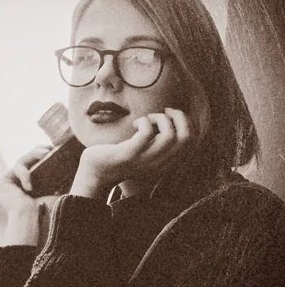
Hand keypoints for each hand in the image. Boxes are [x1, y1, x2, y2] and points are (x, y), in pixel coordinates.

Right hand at [0, 146, 59, 245]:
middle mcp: (19, 182)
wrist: (30, 221)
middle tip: (49, 147)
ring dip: (33, 156)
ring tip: (45, 155)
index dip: (42, 154)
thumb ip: (61, 180)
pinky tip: (29, 186)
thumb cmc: (44, 211)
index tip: (54, 148)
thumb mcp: (57, 191)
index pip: (35, 164)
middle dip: (38, 151)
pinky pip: (16, 168)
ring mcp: (10, 182)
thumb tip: (75, 165)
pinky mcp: (3, 182)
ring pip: (21, 161)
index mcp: (31, 184)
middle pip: (27, 159)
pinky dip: (25, 174)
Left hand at [70, 108, 193, 197]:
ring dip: (160, 119)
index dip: (186, 123)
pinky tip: (134, 124)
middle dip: (179, 117)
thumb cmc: (119, 159)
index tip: (170, 115)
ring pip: (170, 136)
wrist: (95, 175)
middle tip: (164, 111)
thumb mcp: (143, 153)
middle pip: (186, 138)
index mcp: (166, 164)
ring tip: (147, 119)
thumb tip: (167, 120)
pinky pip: (147, 133)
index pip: (191, 142)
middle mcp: (160, 165)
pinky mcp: (130, 154)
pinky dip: (144, 122)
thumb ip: (157, 144)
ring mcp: (145, 161)